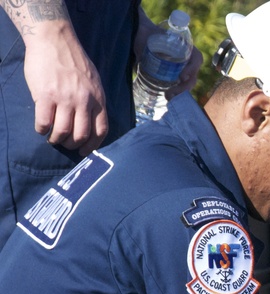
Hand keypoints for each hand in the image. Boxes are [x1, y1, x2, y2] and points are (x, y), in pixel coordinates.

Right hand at [22, 20, 107, 154]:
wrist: (54, 40)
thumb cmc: (73, 60)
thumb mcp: (94, 81)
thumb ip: (94, 100)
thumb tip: (92, 120)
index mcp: (98, 99)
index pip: (101, 130)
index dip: (93, 145)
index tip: (84, 151)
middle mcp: (84, 101)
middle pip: (81, 135)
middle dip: (72, 145)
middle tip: (65, 143)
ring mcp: (64, 99)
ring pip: (62, 132)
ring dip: (56, 139)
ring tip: (51, 137)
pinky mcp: (45, 95)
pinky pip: (44, 122)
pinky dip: (42, 129)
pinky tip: (41, 127)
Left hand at [134, 8, 203, 101]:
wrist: (138, 39)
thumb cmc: (144, 33)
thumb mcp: (145, 31)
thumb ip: (141, 29)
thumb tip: (137, 26)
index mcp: (184, 46)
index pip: (196, 58)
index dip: (192, 68)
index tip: (181, 76)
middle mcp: (185, 59)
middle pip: (192, 75)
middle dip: (184, 86)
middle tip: (170, 93)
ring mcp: (180, 69)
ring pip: (187, 83)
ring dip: (180, 92)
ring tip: (168, 97)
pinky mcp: (173, 77)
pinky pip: (180, 86)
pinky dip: (176, 93)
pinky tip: (167, 97)